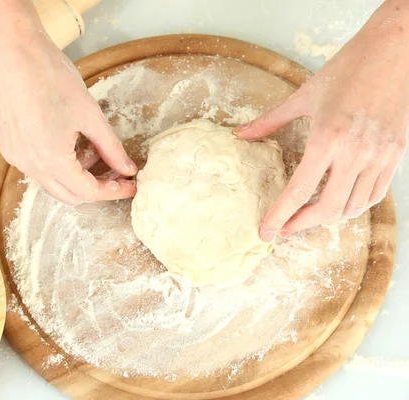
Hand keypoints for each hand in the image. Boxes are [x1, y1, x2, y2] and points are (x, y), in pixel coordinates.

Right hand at [0, 0, 136, 205]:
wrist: (16, 53)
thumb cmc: (52, 78)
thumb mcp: (91, 115)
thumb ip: (111, 147)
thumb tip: (127, 168)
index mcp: (52, 160)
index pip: (89, 192)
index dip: (114, 191)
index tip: (130, 185)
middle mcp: (30, 166)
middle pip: (70, 196)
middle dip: (96, 187)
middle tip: (116, 172)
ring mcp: (17, 158)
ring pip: (53, 183)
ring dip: (76, 175)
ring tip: (91, 148)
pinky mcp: (10, 148)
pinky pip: (38, 169)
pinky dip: (58, 165)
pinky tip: (69, 142)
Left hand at [235, 0, 408, 240]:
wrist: (392, 51)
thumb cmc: (346, 70)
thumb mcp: (302, 96)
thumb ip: (269, 122)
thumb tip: (240, 135)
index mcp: (327, 138)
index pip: (298, 191)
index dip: (279, 217)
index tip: (266, 233)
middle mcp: (355, 152)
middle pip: (327, 210)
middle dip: (301, 226)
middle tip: (283, 229)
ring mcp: (379, 156)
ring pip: (352, 207)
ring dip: (327, 219)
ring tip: (306, 217)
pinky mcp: (395, 155)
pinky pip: (374, 195)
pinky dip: (353, 207)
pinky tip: (338, 204)